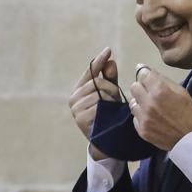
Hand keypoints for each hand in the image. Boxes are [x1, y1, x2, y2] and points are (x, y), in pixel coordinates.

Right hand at [69, 46, 121, 160]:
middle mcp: (73, 98)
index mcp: (78, 90)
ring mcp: (76, 109)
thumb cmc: (108, 115)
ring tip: (113, 108)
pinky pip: (99, 105)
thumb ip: (110, 78)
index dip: (99, 61)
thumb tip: (110, 61)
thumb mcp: (110, 95)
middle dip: (112, 88)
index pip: (89, 71)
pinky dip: (108, 108)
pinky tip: (110, 114)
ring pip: (100, 93)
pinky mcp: (81, 119)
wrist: (106, 141)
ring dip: (112, 99)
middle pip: (97, 82)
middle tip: (117, 99)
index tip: (108, 50)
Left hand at [129, 65, 191, 149]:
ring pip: (132, 102)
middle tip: (149, 92)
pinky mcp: (141, 129)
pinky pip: (135, 117)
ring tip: (150, 106)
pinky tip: (151, 118)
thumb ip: (163, 80)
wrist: (190, 139)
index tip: (147, 77)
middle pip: (134, 87)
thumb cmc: (189, 113)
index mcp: (160, 90)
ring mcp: (143, 117)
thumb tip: (148, 71)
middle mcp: (148, 103)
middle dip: (141, 87)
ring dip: (140, 102)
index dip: (145, 74)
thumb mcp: (181, 91)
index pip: (142, 74)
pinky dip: (141, 116)